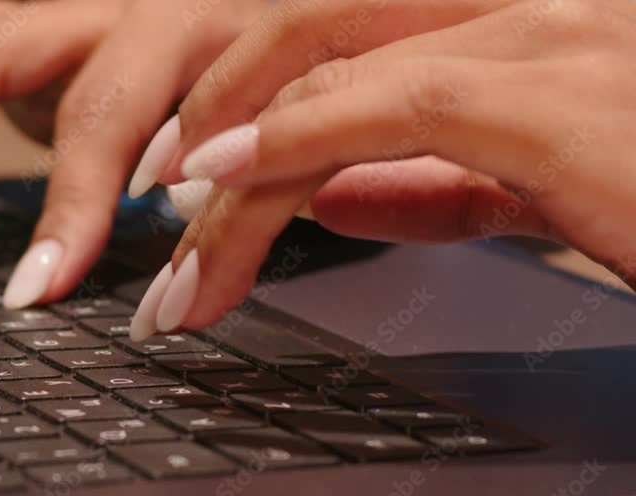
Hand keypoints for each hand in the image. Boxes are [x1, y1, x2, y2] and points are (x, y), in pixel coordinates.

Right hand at [0, 0, 267, 310]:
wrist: (244, 27)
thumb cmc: (253, 95)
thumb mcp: (252, 139)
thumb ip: (224, 193)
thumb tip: (189, 272)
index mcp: (178, 28)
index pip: (104, 111)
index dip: (68, 202)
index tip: (35, 288)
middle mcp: (102, 4)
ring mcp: (49, 1)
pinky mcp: (13, 8)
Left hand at [127, 0, 635, 339]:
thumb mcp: (544, 189)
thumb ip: (444, 182)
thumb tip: (337, 197)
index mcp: (516, 22)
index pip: (343, 37)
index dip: (249, 95)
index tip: (190, 173)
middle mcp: (532, 5)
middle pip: (317, 29)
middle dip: (216, 108)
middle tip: (157, 201)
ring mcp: (556, 37)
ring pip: (334, 69)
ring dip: (234, 160)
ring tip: (174, 244)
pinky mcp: (565, 101)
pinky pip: (399, 102)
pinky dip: (298, 138)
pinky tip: (224, 181)